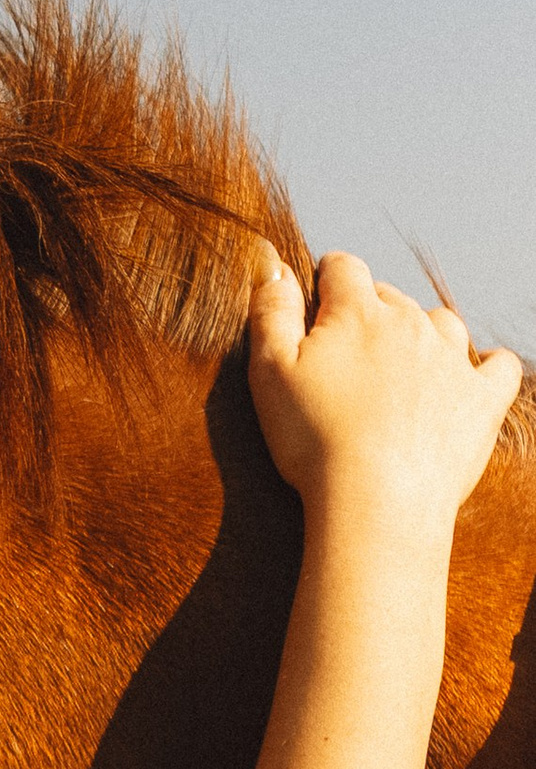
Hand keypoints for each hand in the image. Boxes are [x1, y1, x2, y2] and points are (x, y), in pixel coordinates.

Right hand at [246, 251, 519, 533]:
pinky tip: (468, 378)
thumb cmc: (315, 441)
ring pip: (441, 323)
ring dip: (421, 334)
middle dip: (368, 313)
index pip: (343, 269)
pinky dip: (485, 366)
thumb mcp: (270, 372)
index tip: (316, 302)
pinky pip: (498, 366)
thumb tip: (274, 267)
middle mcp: (412, 324)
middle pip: (391, 296)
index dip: (326, 279)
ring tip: (399, 367)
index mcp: (358, 313)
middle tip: (345, 356)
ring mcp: (453, 360)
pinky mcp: (482, 399)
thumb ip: (271, 312)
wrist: (378, 501)